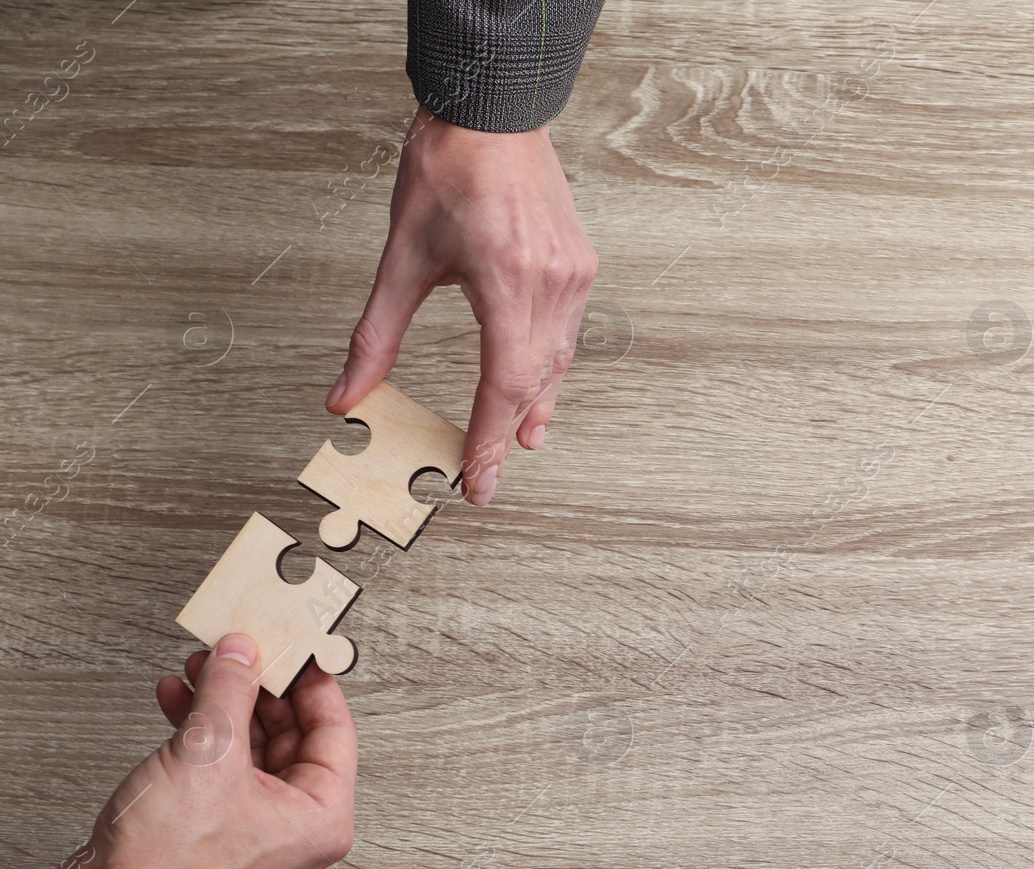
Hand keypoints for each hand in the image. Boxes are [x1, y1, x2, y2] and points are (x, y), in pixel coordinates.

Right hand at [65, 634, 356, 868]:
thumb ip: (230, 692)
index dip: (312, 681)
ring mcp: (255, 835)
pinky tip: (177, 704)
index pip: (335, 729)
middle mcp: (296, 831)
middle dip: (257, 689)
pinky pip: (221, 773)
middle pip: (292, 736)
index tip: (296, 647)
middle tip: (238, 653)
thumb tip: (243, 653)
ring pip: (251, 751)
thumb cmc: (166, 868)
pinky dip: (201, 737)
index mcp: (323, 818)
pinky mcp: (214, 835)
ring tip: (199, 671)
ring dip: (224, 707)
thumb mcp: (208, 754)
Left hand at [329, 108, 598, 505]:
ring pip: (557, 362)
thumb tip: (346, 394)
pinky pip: (568, 334)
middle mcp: (550, 284)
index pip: (503, 386)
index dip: (488, 441)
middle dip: (507, 437)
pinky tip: (537, 383)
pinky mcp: (581, 266)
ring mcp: (573, 276)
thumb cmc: (449, 170)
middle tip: (487, 477)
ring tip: (520, 442)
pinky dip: (550, 366)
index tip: (477, 482)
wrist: (493, 115)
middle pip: (533, 384)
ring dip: (535, 406)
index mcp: (506, 282)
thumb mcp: (400, 258)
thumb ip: (374, 336)